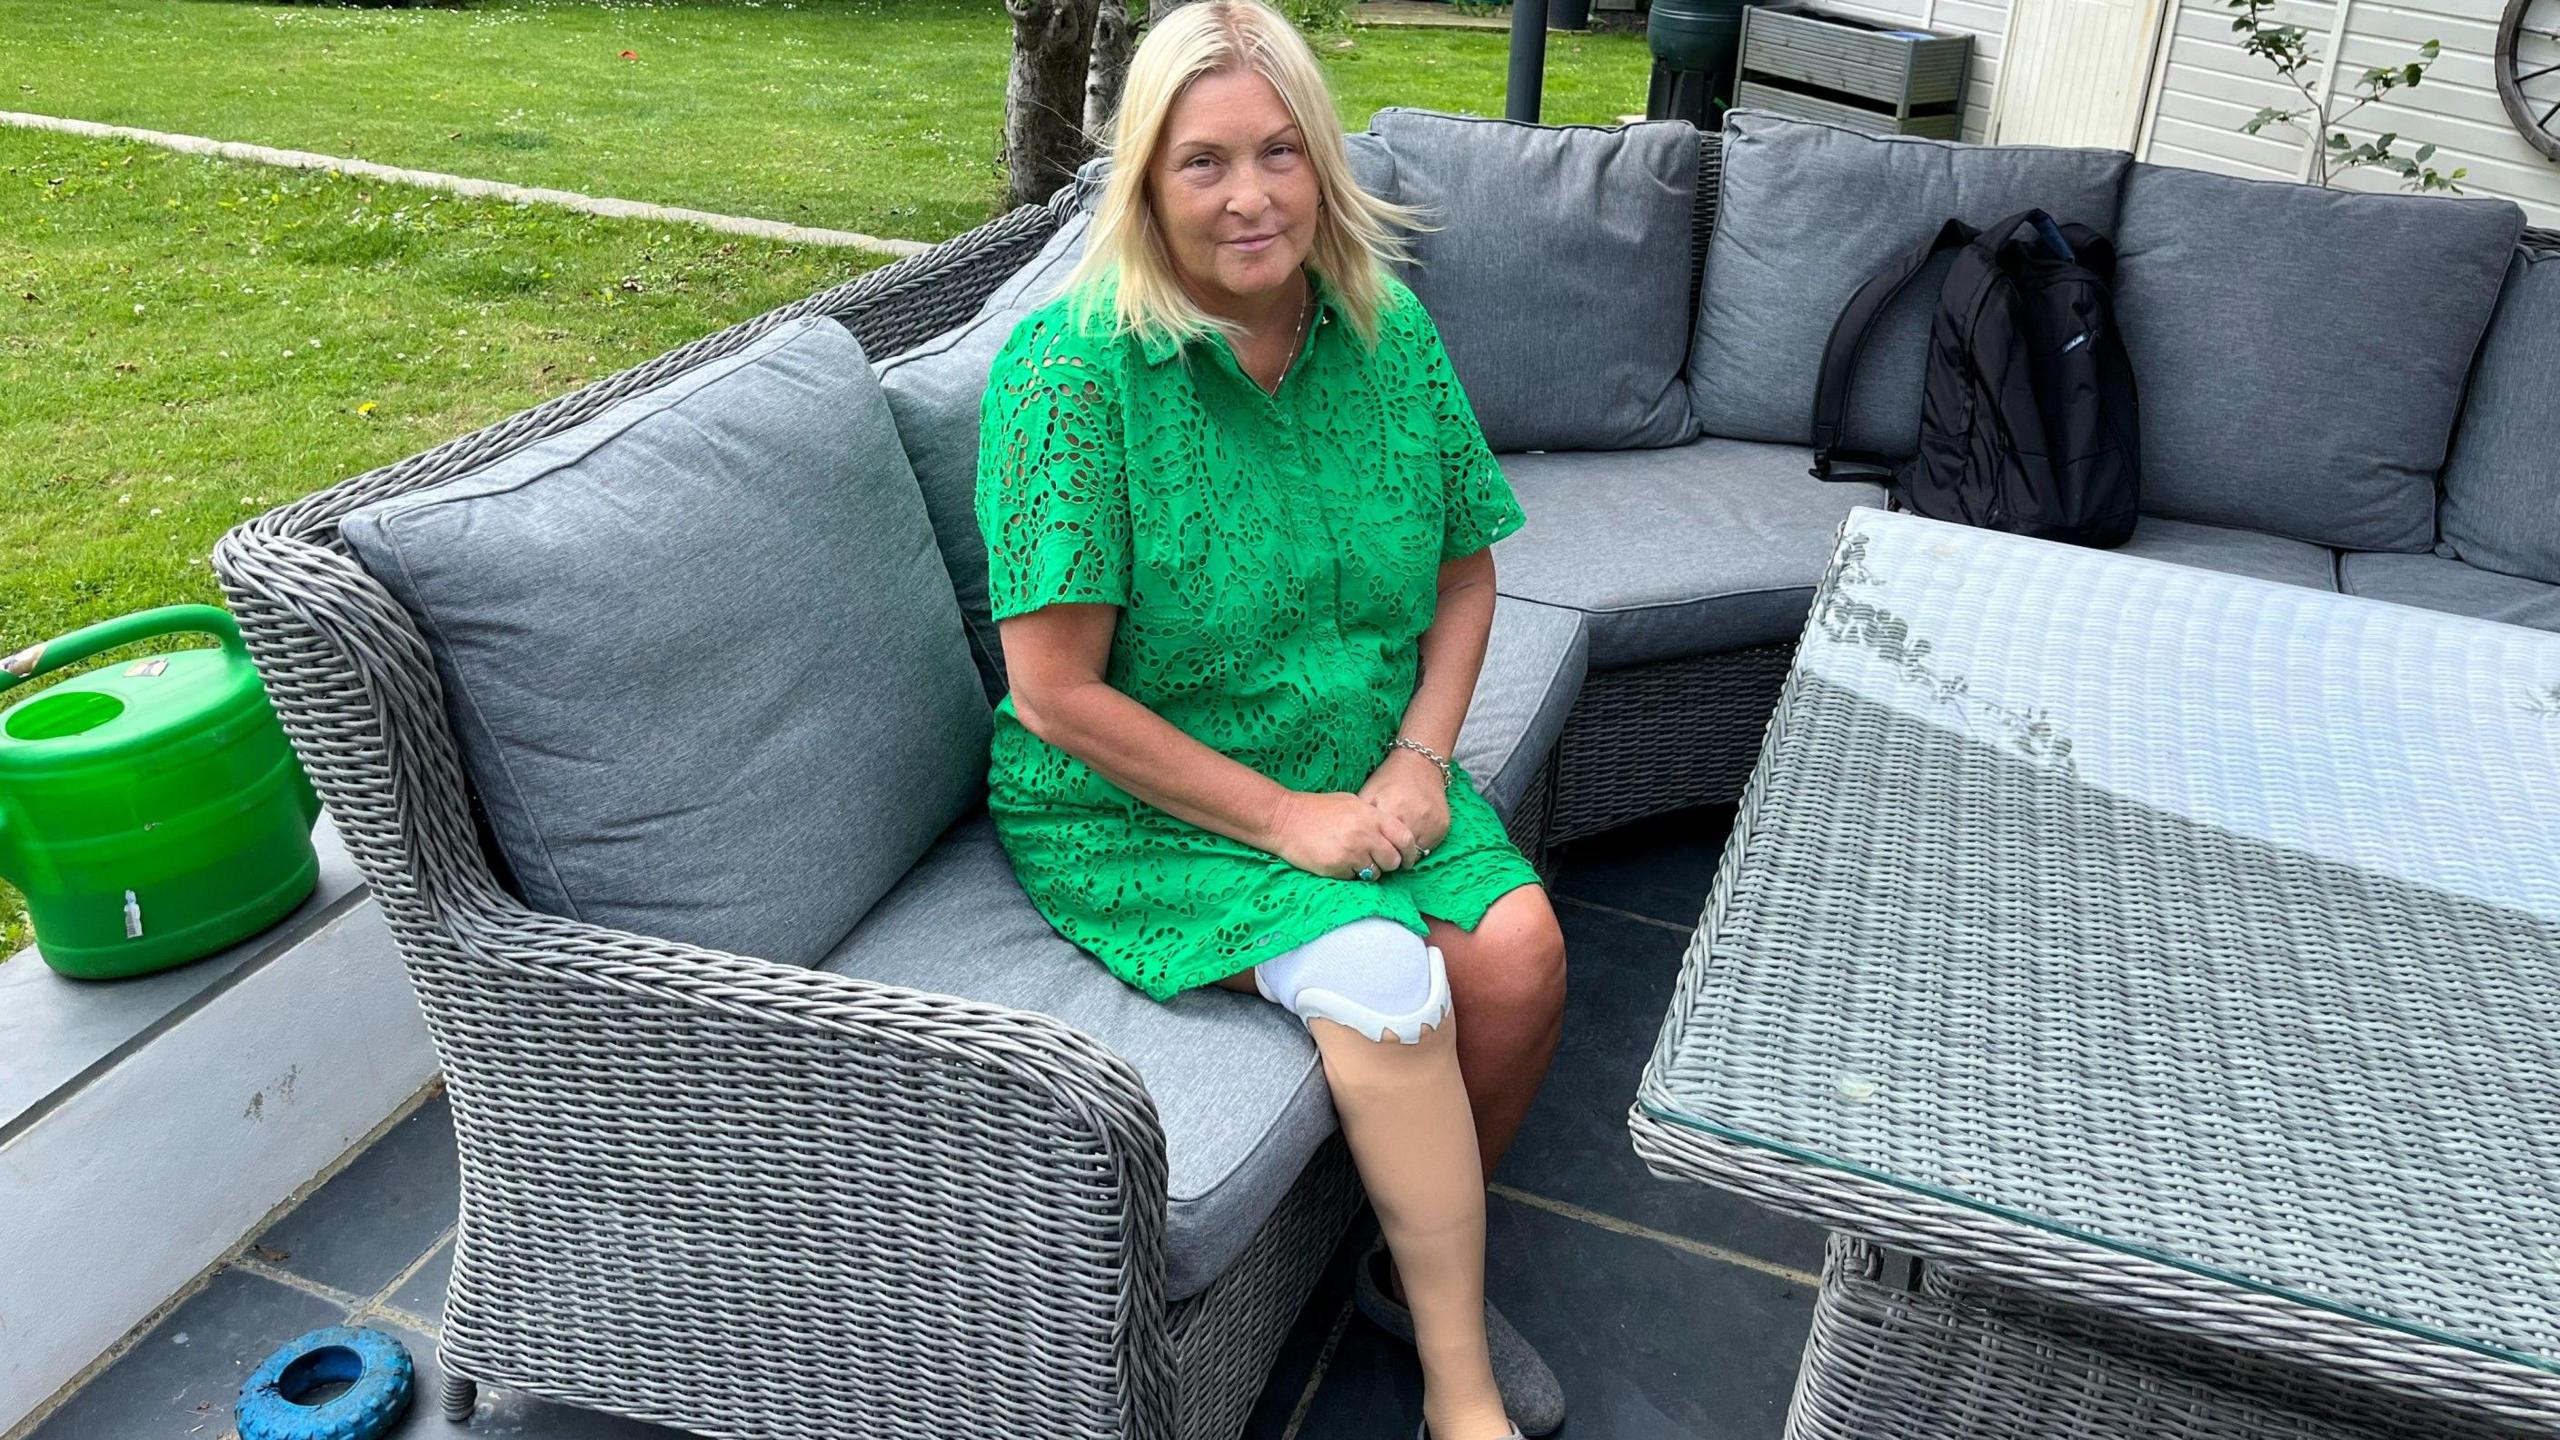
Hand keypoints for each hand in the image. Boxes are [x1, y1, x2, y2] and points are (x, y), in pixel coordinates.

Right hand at [1264, 789, 1417, 880]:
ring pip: (1375, 874)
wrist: (1284, 819)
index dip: (1410, 852)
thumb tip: (1391, 834)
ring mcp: (1351, 853)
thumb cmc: (1317, 809)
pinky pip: (1354, 878)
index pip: (1405, 838)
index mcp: (1371, 816)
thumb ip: (1373, 818)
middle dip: (1389, 864)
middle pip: (1393, 861)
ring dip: (1369, 871)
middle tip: (1378, 861)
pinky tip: (1338, 862)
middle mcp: (1365, 834)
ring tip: (1353, 860)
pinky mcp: (1337, 868)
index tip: (1407, 859)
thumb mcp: (1351, 803)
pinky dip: (1350, 874)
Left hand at [1358, 747, 1450, 861]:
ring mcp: (1432, 823)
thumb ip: (1363, 818)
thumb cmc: (1389, 778)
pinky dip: (1422, 844)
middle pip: (1402, 853)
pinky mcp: (1443, 824)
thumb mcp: (1369, 792)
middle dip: (1394, 855)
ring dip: (1409, 851)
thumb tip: (1358, 841)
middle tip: (1388, 850)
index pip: (1385, 847)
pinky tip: (1415, 832)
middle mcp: (1415, 818)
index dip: (1379, 851)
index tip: (1376, 851)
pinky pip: (1432, 846)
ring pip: (1418, 853)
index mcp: (1392, 810)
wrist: (1420, 762)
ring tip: (1400, 842)